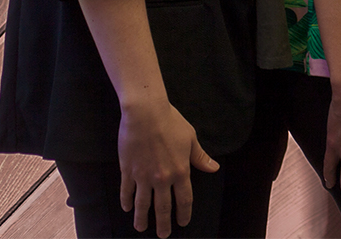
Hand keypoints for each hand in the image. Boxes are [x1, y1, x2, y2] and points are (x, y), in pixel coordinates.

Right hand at [116, 97, 218, 237]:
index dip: (184, 212)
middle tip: (163, 235)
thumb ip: (200, 157)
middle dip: (163, 223)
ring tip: (141, 228)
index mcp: (180, 171)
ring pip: (142, 203)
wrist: (146, 114)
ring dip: (142, 218)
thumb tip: (213, 168)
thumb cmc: (171, 123)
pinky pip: (126, 191)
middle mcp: (162, 178)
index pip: (184, 199)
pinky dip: (126, 201)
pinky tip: (126, 208)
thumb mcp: (190, 139)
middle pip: (162, 207)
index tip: (183, 222)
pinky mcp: (127, 171)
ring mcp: (143, 176)